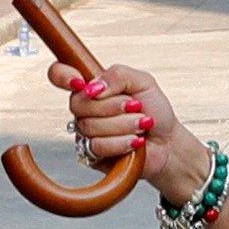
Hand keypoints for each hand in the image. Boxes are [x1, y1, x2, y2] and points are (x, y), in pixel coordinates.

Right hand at [49, 63, 199, 200]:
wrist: (167, 142)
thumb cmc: (155, 111)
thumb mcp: (144, 82)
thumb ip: (118, 75)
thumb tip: (94, 86)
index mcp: (94, 87)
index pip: (60, 74)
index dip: (63, 76)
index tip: (79, 82)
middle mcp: (85, 108)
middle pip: (78, 103)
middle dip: (114, 105)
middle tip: (135, 106)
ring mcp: (85, 132)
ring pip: (90, 126)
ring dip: (124, 125)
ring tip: (140, 125)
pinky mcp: (90, 154)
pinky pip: (97, 146)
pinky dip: (122, 142)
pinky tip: (134, 141)